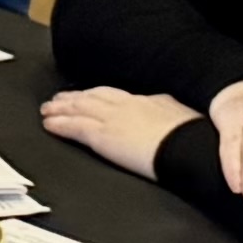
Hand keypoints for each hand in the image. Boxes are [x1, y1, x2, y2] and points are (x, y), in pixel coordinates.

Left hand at [36, 85, 189, 180]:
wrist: (189, 147)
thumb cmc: (194, 140)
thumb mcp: (186, 120)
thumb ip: (172, 116)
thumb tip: (172, 116)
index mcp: (151, 101)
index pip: (119, 96)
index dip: (100, 95)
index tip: (90, 96)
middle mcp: (129, 105)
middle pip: (96, 96)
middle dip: (76, 97)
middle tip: (60, 99)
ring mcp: (114, 118)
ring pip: (81, 108)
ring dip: (62, 108)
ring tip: (48, 110)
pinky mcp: (103, 135)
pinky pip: (75, 127)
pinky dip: (60, 124)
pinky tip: (49, 125)